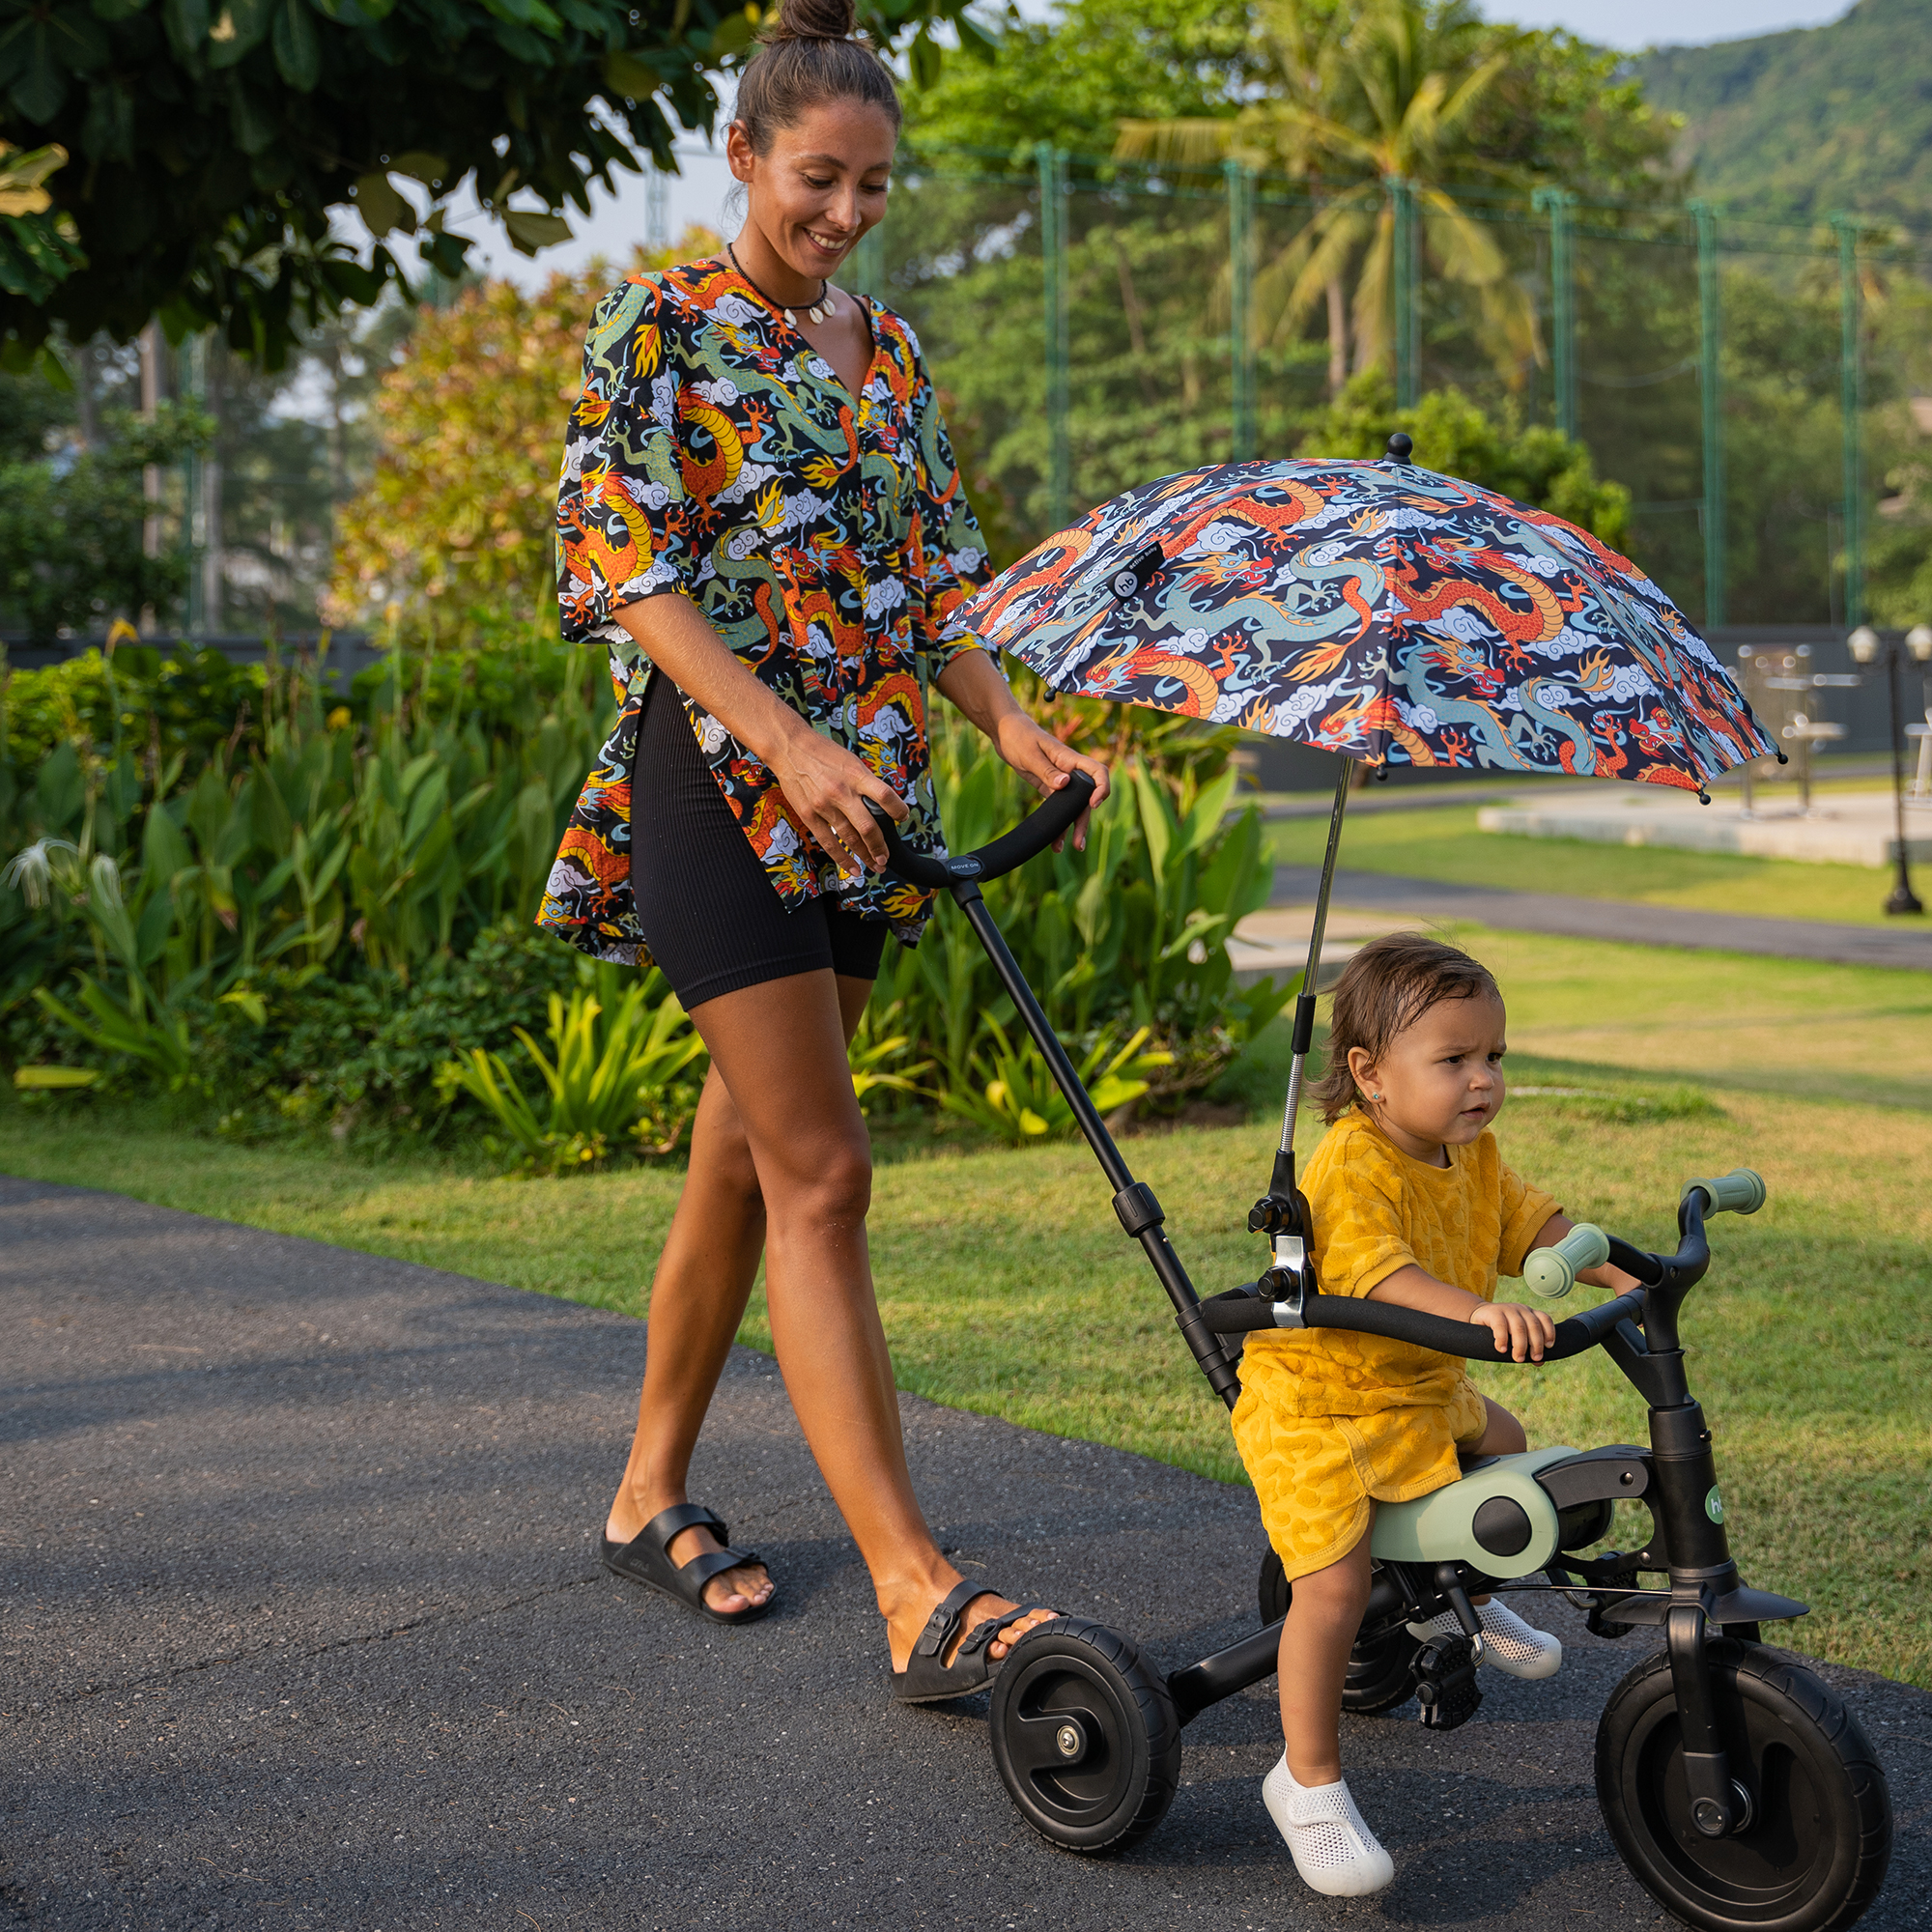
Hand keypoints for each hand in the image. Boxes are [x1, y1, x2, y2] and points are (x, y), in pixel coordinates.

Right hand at [767, 718, 904, 880]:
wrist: (789, 748)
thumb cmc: (821, 752)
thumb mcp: (850, 761)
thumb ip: (865, 782)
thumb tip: (881, 802)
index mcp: (855, 775)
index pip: (885, 796)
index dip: (898, 810)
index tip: (903, 817)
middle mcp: (841, 792)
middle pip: (868, 826)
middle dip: (880, 846)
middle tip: (886, 857)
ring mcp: (824, 805)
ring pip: (850, 838)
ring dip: (865, 855)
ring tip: (875, 865)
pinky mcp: (809, 815)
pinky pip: (828, 842)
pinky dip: (842, 858)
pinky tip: (853, 867)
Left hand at [990, 711, 1111, 851]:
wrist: (1004, 731)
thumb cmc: (1018, 736)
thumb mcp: (1030, 753)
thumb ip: (1047, 770)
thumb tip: (1064, 784)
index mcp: (1069, 758)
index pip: (1097, 772)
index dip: (1101, 788)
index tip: (1093, 804)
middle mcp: (1069, 771)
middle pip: (1085, 797)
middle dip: (1084, 819)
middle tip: (1078, 842)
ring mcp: (1059, 780)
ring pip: (1072, 805)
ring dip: (1072, 825)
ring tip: (1072, 847)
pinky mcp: (1048, 786)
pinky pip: (1057, 807)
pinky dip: (1057, 822)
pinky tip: (1055, 839)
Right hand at [1472, 1300, 1555, 1363]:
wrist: (1480, 1316)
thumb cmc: (1502, 1330)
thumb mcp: (1517, 1337)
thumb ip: (1528, 1348)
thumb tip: (1539, 1362)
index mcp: (1529, 1314)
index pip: (1544, 1319)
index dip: (1549, 1332)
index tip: (1549, 1346)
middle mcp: (1521, 1309)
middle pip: (1533, 1325)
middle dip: (1536, 1344)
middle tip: (1535, 1358)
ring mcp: (1507, 1309)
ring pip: (1519, 1326)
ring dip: (1520, 1345)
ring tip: (1518, 1358)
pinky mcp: (1493, 1312)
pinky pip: (1500, 1325)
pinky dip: (1503, 1339)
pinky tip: (1502, 1349)